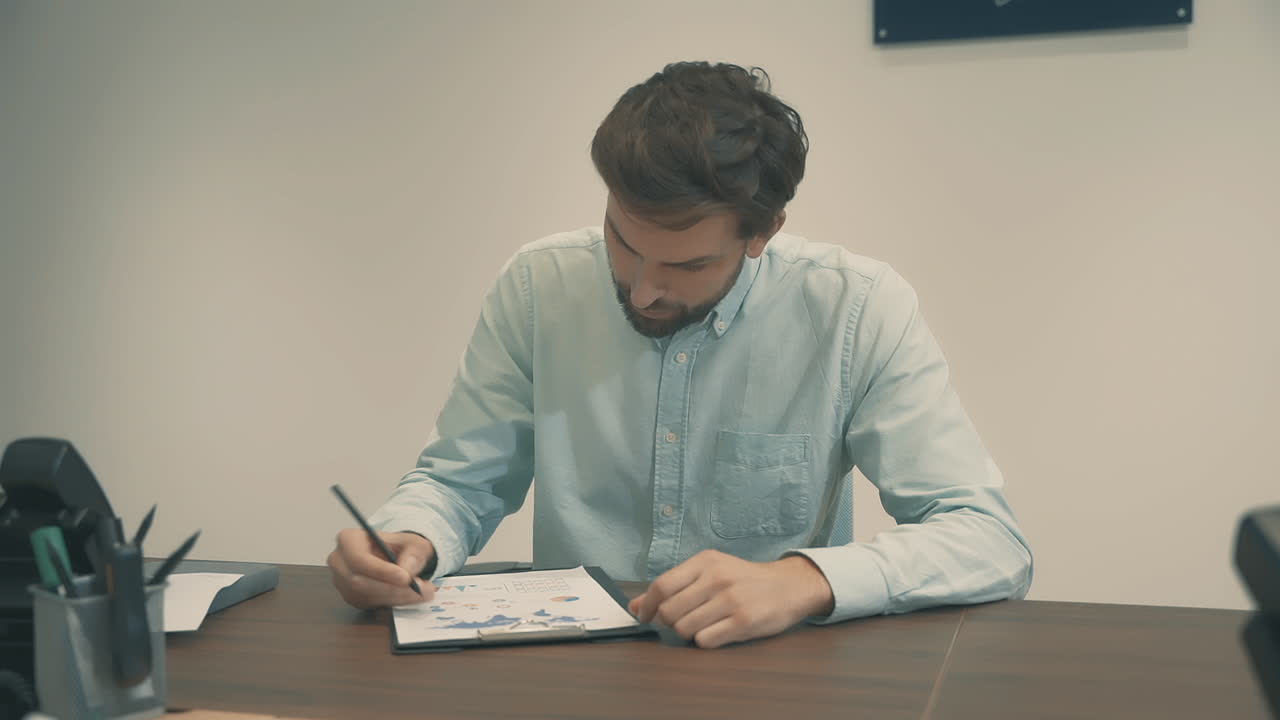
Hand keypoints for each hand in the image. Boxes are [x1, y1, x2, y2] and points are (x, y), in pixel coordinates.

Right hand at [327, 529, 436, 608]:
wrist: (396, 558)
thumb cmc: (400, 546)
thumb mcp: (413, 542)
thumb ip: (414, 551)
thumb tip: (407, 568)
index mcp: (348, 539)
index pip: (358, 558)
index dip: (381, 570)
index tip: (405, 578)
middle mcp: (339, 561)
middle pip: (359, 581)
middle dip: (393, 588)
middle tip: (422, 589)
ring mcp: (342, 582)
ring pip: (366, 596)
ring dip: (397, 597)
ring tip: (423, 592)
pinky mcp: (351, 597)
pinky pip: (370, 604)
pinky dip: (394, 603)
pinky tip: (411, 596)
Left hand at [628, 550, 833, 648]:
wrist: (788, 586)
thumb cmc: (744, 579)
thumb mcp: (710, 571)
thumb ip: (674, 586)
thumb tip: (634, 606)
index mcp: (705, 562)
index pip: (662, 586)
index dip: (646, 606)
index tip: (644, 616)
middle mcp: (717, 579)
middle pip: (669, 611)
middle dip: (668, 622)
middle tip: (680, 620)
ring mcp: (731, 601)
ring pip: (684, 628)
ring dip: (687, 632)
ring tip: (703, 624)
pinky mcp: (743, 623)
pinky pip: (705, 641)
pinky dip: (704, 641)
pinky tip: (717, 631)